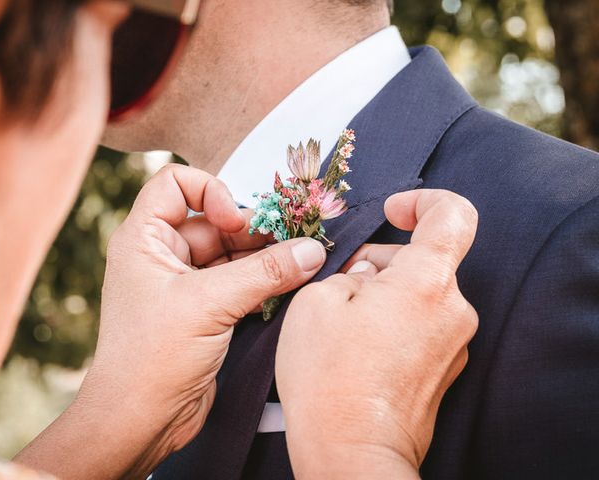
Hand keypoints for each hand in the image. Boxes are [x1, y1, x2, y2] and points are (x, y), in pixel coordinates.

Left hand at [17, 164, 326, 478]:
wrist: (140, 420)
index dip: (211, 191)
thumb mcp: (209, 305)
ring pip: (232, 254)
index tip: (236, 222)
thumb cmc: (153, 357)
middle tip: (294, 244)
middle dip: (255, 231)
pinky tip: (287, 288)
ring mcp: (184, 284)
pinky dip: (263, 282)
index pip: (176, 183)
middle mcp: (163, 255)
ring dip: (265, 258)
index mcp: (145, 239)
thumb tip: (311, 249)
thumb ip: (264, 273)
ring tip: (300, 265)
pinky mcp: (204, 310)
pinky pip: (239, 282)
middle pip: (216, 222)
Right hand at [276, 189, 478, 478]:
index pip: (452, 215)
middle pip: (424, 261)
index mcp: (426, 281)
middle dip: (382, 263)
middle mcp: (453, 310)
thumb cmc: (330, 377)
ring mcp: (453, 344)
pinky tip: (359, 347)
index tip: (395, 210)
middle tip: (340, 285)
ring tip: (343, 323)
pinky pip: (422, 327)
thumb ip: (347, 271)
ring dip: (385, 296)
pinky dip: (395, 324)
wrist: (350, 451)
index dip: (423, 201)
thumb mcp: (316, 300)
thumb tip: (364, 276)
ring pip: (420, 295)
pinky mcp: (445, 370)